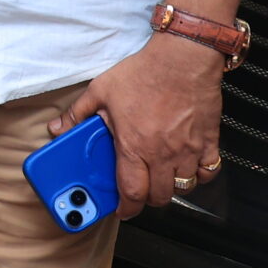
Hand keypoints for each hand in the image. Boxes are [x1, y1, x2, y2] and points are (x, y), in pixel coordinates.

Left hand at [49, 34, 225, 217]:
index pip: (132, 191)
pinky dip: (200, 175)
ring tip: (160, 177)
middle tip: (139, 191)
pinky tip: (189, 167)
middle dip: (147, 199)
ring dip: (171, 187)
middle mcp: (162, 153)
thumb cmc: (144, 73)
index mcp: (134, 145)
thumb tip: (59, 128)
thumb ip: (78, 114)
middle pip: (159, 195)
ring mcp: (188, 149)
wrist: (182, 58)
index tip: (122, 210)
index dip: (126, 207)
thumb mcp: (100, 90)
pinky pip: (209, 170)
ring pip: (184, 186)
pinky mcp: (208, 141)